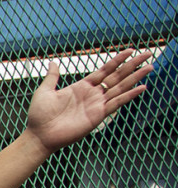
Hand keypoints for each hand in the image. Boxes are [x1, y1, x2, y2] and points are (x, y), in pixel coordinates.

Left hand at [26, 49, 151, 153]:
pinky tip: (141, 88)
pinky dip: (129, 95)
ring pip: (120, 87)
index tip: (130, 50)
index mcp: (81, 87)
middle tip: (148, 53)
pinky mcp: (97, 115)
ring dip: (135, 77)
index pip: (104, 70)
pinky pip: (116, 103)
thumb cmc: (39, 116)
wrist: (39, 135)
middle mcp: (92, 94)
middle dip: (132, 65)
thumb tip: (53, 62)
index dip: (117, 60)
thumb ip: (52, 77)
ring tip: (150, 67)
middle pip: (117, 76)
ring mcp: (96, 105)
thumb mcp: (45, 91)